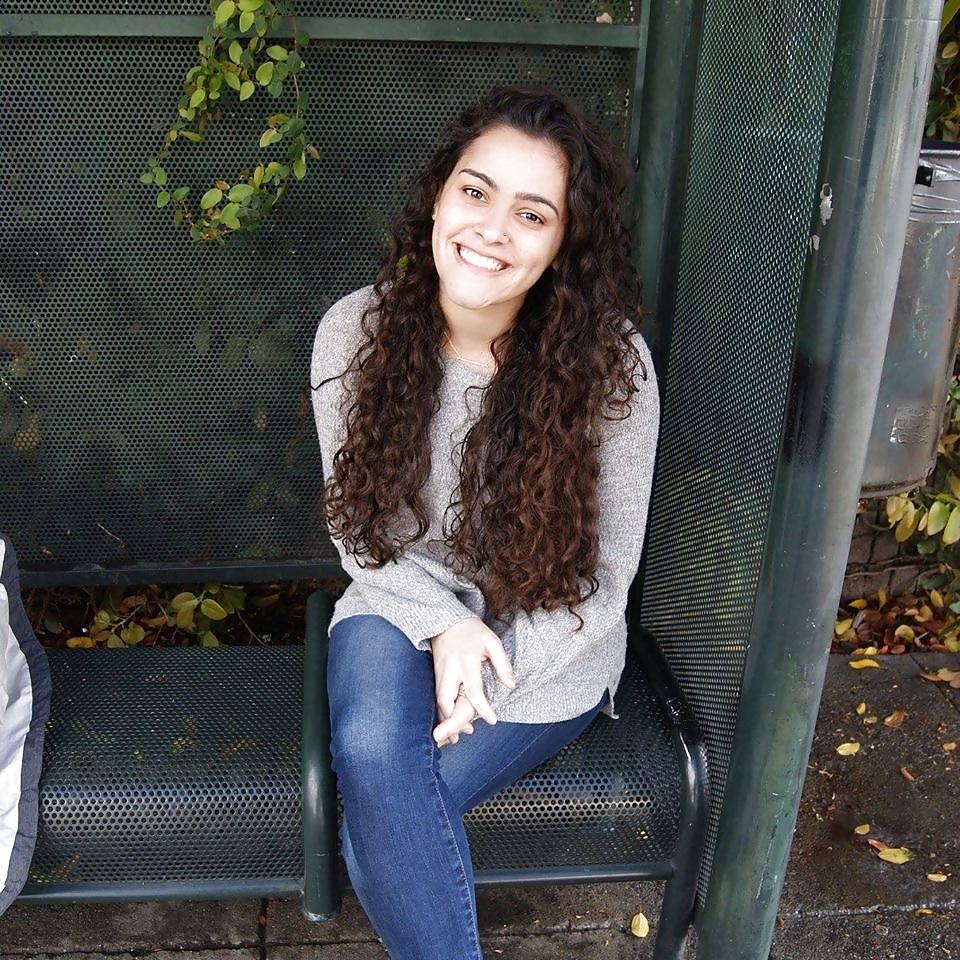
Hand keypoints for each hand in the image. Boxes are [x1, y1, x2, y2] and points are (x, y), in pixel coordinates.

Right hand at [430, 616, 515, 746]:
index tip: (493, 721)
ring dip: (445, 719)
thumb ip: (503, 664)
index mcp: (466, 661)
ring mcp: (439, 672)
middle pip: (446, 699)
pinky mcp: (434, 674)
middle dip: (453, 720)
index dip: (483, 708)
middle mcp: (450, 669)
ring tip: (454, 736)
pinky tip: (448, 721)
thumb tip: (511, 686)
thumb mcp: (492, 642)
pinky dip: (441, 711)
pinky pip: (436, 696)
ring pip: (438, 700)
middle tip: (464, 734)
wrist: (445, 620)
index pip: (474, 689)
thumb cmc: (472, 631)